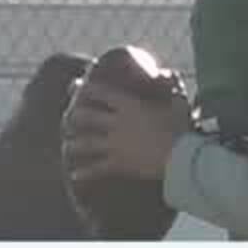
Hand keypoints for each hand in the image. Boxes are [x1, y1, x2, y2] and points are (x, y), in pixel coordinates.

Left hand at [64, 78, 190, 182]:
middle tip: (68, 116)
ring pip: (87, 143)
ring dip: (75, 144)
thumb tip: (168, 73)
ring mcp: (115, 144)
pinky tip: (74, 175)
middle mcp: (117, 123)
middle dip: (75, 116)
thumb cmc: (181, 128)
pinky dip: (85, 172)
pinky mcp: (119, 164)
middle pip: (88, 117)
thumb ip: (171, 85)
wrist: (180, 157)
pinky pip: (97, 168)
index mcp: (129, 106)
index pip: (102, 93)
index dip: (88, 89)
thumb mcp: (178, 103)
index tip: (78, 86)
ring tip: (67, 145)